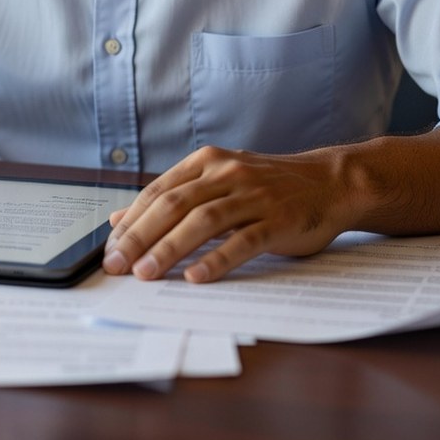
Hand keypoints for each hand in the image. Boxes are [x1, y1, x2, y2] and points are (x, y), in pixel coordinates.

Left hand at [101, 145, 360, 282]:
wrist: (329, 182)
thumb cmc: (267, 187)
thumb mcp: (216, 182)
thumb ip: (171, 199)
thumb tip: (119, 219)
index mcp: (206, 163)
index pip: (158, 192)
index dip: (131, 222)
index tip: (110, 250)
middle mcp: (227, 174)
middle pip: (174, 205)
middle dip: (140, 237)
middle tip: (117, 265)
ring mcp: (254, 196)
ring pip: (203, 221)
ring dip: (170, 248)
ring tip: (146, 273)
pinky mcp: (278, 220)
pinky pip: (243, 241)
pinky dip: (217, 259)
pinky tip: (196, 277)